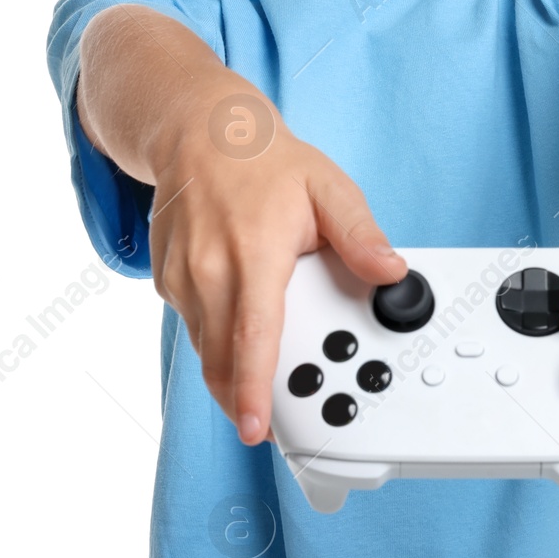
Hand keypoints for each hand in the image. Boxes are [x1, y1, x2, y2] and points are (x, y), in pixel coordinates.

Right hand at [145, 100, 406, 447]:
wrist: (198, 131)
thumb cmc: (263, 161)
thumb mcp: (327, 186)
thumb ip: (360, 236)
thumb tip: (391, 272)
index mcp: (253, 253)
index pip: (252, 337)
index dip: (254, 390)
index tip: (256, 427)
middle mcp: (209, 271)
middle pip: (221, 360)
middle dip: (243, 401)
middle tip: (272, 424)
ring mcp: (182, 278)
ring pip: (205, 348)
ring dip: (230, 371)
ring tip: (263, 376)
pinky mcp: (167, 282)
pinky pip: (194, 326)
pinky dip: (216, 338)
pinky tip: (240, 321)